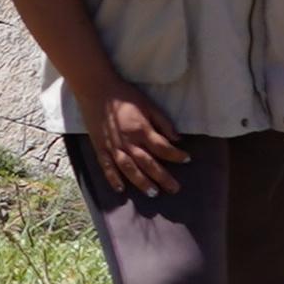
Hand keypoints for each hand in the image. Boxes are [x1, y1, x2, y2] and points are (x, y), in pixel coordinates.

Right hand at [78, 89, 193, 196]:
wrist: (96, 90)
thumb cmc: (125, 96)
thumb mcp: (149, 105)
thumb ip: (163, 123)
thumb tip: (177, 139)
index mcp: (141, 130)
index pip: (163, 147)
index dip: (176, 155)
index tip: (187, 160)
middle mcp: (128, 141)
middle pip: (148, 163)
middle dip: (163, 177)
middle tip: (174, 189)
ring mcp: (112, 146)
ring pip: (129, 169)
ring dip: (141, 182)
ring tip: (153, 193)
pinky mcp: (99, 147)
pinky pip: (106, 166)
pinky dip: (113, 178)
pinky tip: (120, 189)